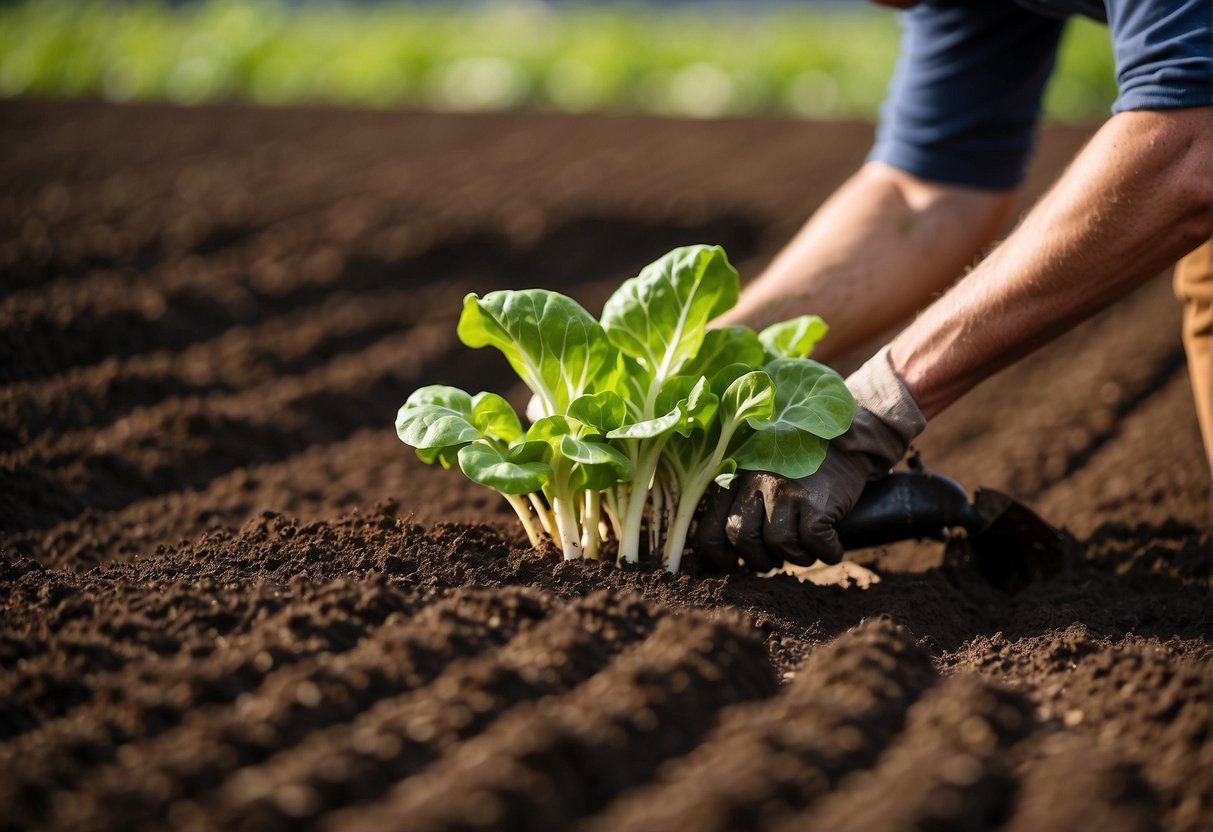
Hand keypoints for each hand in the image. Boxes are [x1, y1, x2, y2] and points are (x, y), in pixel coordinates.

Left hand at [693, 346, 925, 571]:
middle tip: (776, 558)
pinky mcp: (817, 501)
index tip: (734, 565)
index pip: (710, 529)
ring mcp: (786, 490)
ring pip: (779, 545)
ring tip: (806, 548)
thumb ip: (738, 500)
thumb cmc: (797, 463)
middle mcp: (754, 481)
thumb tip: (729, 550)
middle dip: (759, 558)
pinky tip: (832, 546)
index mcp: (734, 477)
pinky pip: (815, 544)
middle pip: (743, 539)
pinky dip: (826, 553)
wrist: (845, 436)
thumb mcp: (757, 471)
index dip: (720, 555)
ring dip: (796, 557)